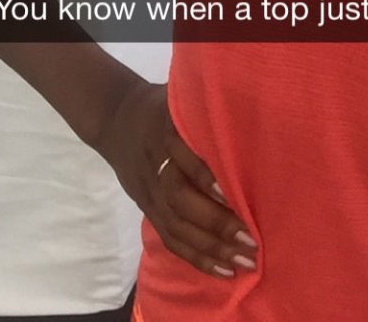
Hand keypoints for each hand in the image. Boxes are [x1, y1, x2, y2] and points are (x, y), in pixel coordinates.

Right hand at [93, 76, 258, 280]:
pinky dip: (197, 257)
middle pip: (179, 199)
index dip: (204, 177)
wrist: (115, 120)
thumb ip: (204, 107)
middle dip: (215, 222)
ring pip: (176, 225)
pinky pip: (171, 239)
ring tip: (244, 261)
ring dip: (211, 248)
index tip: (233, 193)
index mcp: (165, 132)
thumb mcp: (179, 96)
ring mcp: (149, 192)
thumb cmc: (163, 106)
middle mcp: (155, 165)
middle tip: (250, 238)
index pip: (183, 158)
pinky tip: (224, 270)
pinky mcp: (149, 210)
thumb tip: (252, 104)